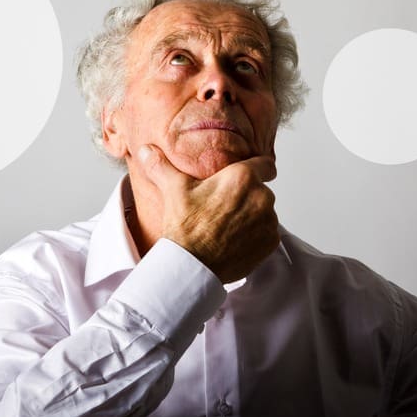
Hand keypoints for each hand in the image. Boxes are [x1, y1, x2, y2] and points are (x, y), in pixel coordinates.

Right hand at [137, 144, 279, 283]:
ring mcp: (268, 221)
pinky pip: (267, 232)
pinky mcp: (271, 241)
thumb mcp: (173, 189)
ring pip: (264, 211)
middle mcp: (262, 196)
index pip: (265, 163)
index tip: (248, 173)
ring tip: (227, 224)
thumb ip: (162, 165)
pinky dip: (256, 234)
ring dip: (252, 215)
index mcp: (242, 177)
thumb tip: (146, 150)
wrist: (192, 266)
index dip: (256, 166)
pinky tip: (235, 238)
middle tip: (224, 205)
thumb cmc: (185, 226)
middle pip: (260, 189)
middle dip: (247, 195)